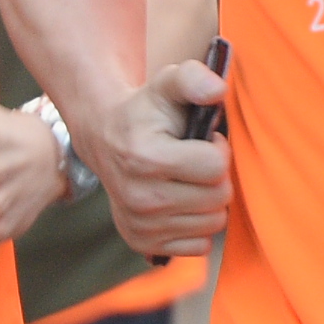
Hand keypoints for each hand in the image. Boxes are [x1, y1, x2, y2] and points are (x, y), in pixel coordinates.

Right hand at [88, 54, 231, 257]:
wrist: (105, 138)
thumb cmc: (146, 112)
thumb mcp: (168, 84)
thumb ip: (194, 78)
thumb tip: (217, 89)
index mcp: (145, 158)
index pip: (216, 167)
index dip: (216, 148)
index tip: (200, 140)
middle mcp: (140, 198)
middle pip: (218, 198)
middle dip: (215, 176)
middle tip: (194, 160)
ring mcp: (140, 224)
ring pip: (213, 223)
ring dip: (208, 200)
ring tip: (186, 180)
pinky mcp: (142, 243)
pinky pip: (198, 245)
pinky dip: (196, 225)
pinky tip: (179, 202)